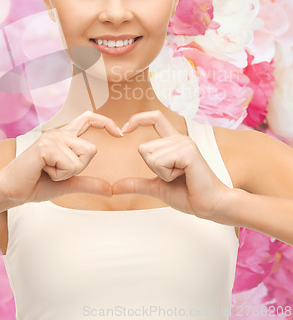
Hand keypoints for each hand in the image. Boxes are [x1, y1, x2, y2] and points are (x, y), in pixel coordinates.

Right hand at [0, 111, 121, 206]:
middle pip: (92, 149)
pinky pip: (71, 165)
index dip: (105, 122)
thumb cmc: (35, 184)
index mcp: (63, 136)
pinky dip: (59, 176)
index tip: (119, 133)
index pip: (88, 119)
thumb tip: (110, 189)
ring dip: (67, 173)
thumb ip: (88, 183)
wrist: (10, 191)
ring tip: (46, 171)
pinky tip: (42, 171)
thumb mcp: (67, 183)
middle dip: (79, 168)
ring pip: (83, 157)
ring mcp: (52, 137)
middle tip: (55, 172)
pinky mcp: (46, 145)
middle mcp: (59, 132)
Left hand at [112, 110, 231, 220]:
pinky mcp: (188, 151)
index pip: (154, 118)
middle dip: (153, 169)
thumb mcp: (156, 187)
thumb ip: (137, 184)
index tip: (124, 130)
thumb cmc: (188, 194)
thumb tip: (115, 187)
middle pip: (143, 148)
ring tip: (181, 176)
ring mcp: (184, 143)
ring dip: (161, 173)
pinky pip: (159, 162)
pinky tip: (184, 176)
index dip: (137, 119)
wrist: (209, 205)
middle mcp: (178, 138)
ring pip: (150, 156)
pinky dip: (167, 175)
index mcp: (173, 142)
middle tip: (174, 176)